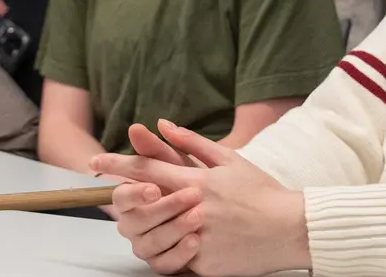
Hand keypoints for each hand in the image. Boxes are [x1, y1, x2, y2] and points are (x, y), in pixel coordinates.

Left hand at [94, 121, 308, 276]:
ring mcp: (198, 237)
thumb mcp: (230, 160)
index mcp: (197, 182)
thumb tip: (163, 123)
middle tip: (104, 192)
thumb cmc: (260, 191)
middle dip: (122, 195)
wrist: (290, 229)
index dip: (118, 164)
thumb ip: (192, 143)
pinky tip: (175, 242)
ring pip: (157, 233)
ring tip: (138, 220)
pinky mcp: (205, 262)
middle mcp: (193, 209)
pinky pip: (178, 257)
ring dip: (145, 225)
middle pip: (145, 201)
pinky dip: (175, 248)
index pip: (148, 169)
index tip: (95, 162)